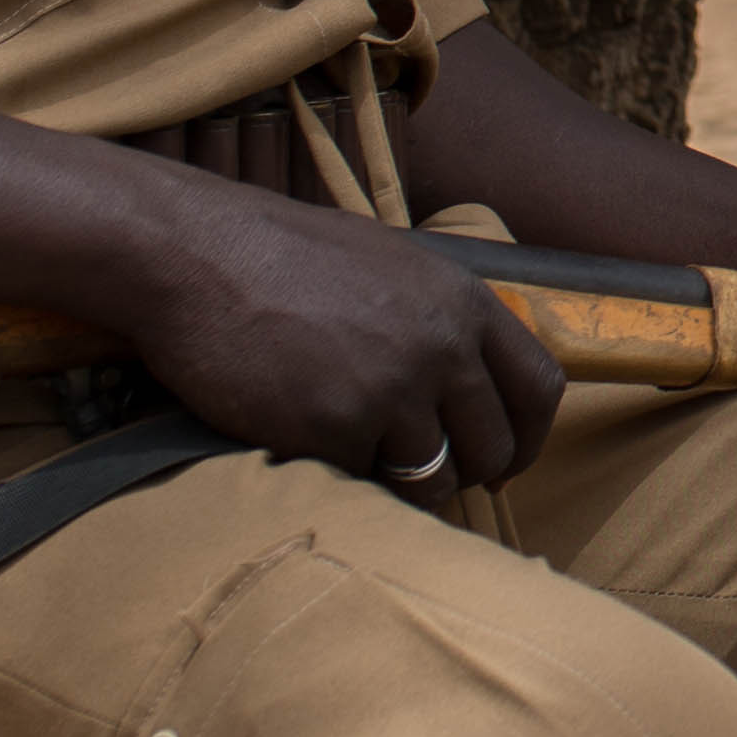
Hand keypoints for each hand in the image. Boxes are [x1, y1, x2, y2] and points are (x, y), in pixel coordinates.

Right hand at [118, 179, 566, 500]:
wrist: (197, 254)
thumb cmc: (284, 259)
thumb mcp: (393, 266)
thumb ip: (440, 319)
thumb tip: (471, 381)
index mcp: (464, 302)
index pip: (539, 388)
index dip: (528, 437)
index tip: (505, 463)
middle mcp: (442, 346)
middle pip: (495, 446)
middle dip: (468, 472)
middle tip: (429, 476)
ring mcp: (391, 389)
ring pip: (433, 478)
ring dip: (404, 481)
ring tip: (359, 451)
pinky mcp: (335, 426)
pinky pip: (360, 480)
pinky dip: (338, 471)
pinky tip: (304, 434)